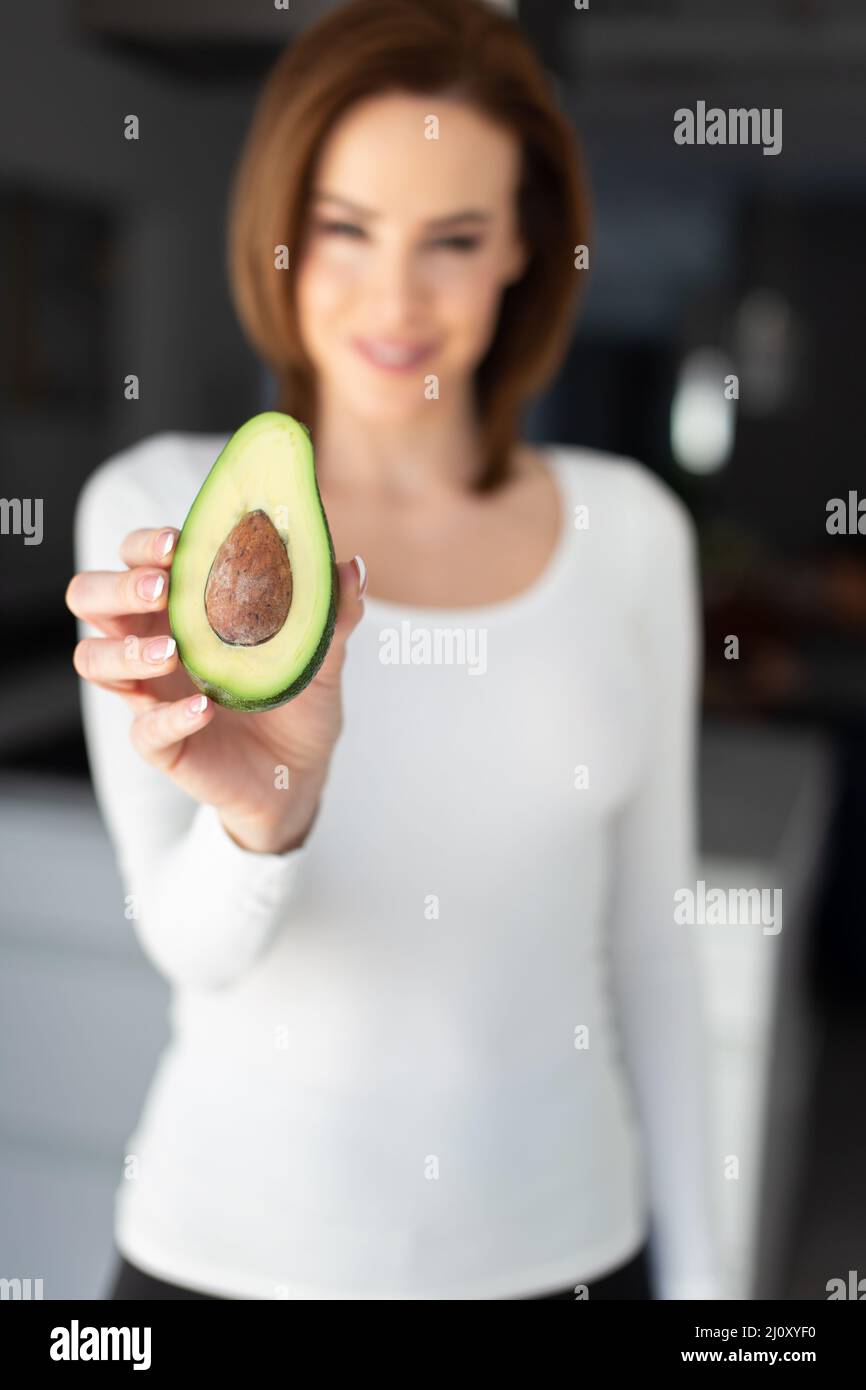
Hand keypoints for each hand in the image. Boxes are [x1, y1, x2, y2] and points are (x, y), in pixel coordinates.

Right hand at [66, 526, 365, 852]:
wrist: (302, 773)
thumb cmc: (298, 699)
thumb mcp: (323, 654)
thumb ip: (333, 612)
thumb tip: (351, 566)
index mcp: (182, 604)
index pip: (136, 558)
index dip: (144, 546)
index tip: (177, 543)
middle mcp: (152, 639)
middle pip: (91, 597)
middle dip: (117, 587)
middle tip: (161, 590)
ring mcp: (149, 692)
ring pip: (93, 659)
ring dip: (126, 650)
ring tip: (173, 653)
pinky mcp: (160, 742)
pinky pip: (143, 729)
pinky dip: (169, 717)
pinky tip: (204, 709)